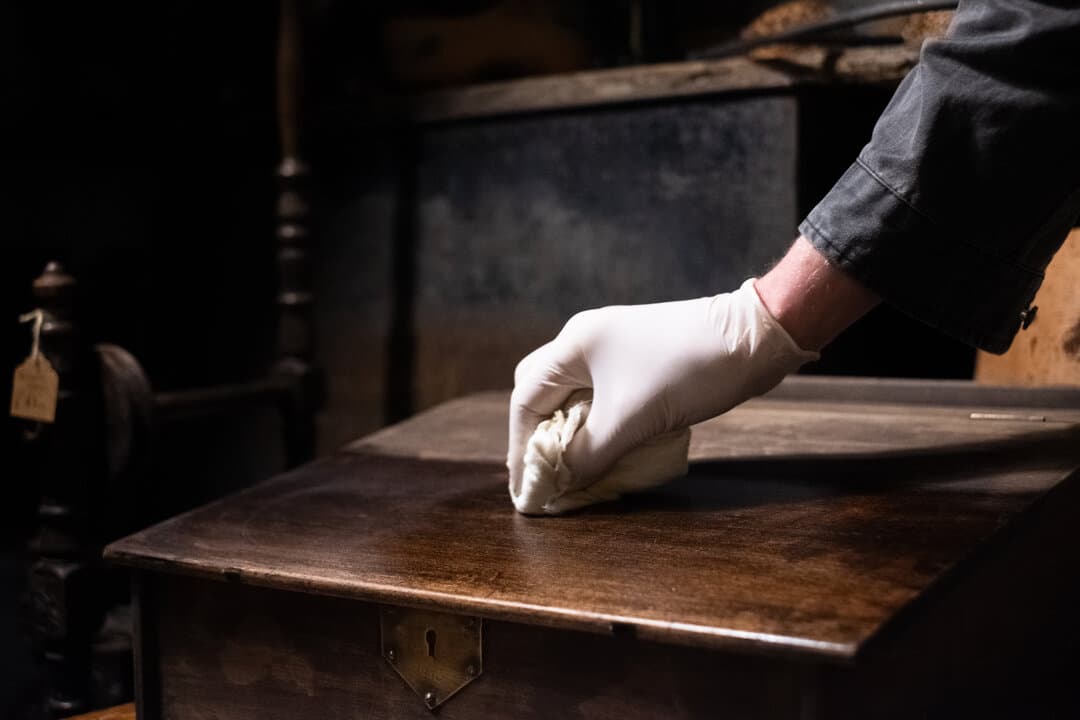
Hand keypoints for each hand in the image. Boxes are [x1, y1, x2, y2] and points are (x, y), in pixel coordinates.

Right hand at [507, 278, 819, 499]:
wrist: (754, 340)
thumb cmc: (685, 372)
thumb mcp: (629, 421)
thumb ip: (585, 455)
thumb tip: (553, 485)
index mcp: (574, 345)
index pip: (525, 399)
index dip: (520, 446)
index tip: (525, 487)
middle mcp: (587, 341)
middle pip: (543, 394)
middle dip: (539, 438)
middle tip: (545, 477)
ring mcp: (615, 349)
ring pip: (575, 398)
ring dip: (571, 435)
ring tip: (573, 472)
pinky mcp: (641, 362)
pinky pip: (603, 398)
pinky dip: (598, 427)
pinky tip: (606, 452)